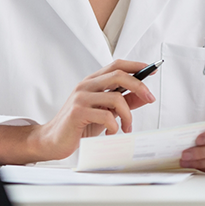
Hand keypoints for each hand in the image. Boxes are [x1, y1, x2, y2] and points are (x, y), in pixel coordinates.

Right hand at [30, 59, 155, 161]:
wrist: (52, 141)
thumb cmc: (79, 125)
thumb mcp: (105, 112)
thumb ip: (123, 103)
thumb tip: (144, 95)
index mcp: (92, 81)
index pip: (117, 65)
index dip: (136, 65)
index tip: (152, 69)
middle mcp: (86, 85)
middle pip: (119, 74)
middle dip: (139, 86)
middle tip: (150, 99)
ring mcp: (81, 97)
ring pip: (116, 97)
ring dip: (128, 116)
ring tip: (127, 128)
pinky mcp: (78, 112)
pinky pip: (106, 116)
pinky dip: (115, 127)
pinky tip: (111, 134)